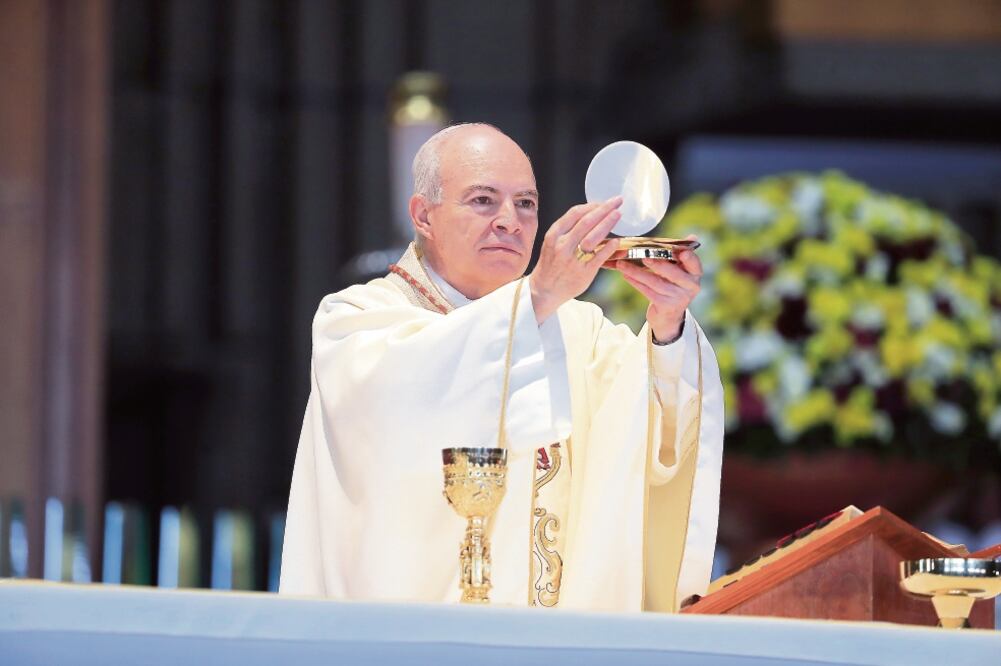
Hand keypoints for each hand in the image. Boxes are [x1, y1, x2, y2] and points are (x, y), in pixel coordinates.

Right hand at [529, 197, 622, 321]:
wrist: (544, 290)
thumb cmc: (551, 264)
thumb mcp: (552, 242)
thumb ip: (568, 229)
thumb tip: (591, 213)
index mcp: (554, 235)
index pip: (575, 213)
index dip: (592, 205)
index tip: (604, 202)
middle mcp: (562, 246)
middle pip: (587, 221)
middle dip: (604, 209)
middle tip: (617, 202)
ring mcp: (573, 260)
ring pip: (593, 237)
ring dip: (607, 223)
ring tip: (618, 215)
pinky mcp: (583, 273)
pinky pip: (599, 257)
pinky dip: (609, 247)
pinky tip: (616, 241)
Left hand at [615, 235, 701, 342]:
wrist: (668, 315)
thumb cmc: (672, 285)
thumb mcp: (679, 270)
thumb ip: (680, 254)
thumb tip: (692, 236)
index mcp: (695, 274)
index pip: (695, 264)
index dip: (690, 258)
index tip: (682, 252)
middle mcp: (690, 287)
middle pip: (673, 274)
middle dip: (658, 265)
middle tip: (644, 257)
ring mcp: (679, 298)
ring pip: (656, 282)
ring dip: (637, 272)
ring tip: (622, 264)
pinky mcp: (666, 306)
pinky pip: (648, 291)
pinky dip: (635, 282)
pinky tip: (625, 274)